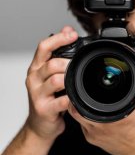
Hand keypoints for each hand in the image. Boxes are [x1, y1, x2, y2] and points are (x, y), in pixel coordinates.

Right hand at [25, 26, 77, 140]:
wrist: (40, 124)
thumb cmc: (48, 96)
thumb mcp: (50, 73)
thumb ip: (59, 52)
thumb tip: (67, 30)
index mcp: (37, 67)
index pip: (44, 47)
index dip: (59, 39)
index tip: (72, 35)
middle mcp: (34, 78)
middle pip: (51, 64)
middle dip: (68, 63)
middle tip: (79, 65)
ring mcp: (37, 94)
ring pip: (56, 81)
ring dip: (70, 79)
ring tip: (77, 81)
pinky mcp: (44, 109)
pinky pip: (61, 102)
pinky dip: (71, 99)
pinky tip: (76, 98)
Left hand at [68, 59, 134, 154]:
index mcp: (108, 116)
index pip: (82, 100)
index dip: (78, 88)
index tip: (80, 80)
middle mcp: (97, 126)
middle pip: (75, 108)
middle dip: (77, 96)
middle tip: (81, 87)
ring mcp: (93, 135)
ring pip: (78, 117)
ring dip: (80, 106)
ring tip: (87, 98)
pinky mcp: (93, 140)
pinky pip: (84, 125)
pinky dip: (86, 116)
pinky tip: (95, 111)